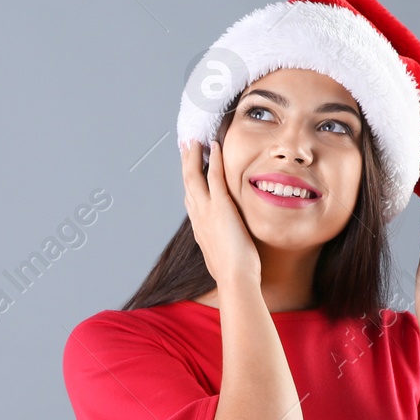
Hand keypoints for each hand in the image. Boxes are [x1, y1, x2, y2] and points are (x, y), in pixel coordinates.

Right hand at [181, 138, 260, 286]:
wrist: (234, 278)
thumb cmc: (233, 273)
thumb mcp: (221, 257)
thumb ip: (221, 245)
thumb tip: (225, 246)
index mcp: (198, 227)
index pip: (190, 198)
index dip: (189, 181)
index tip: (189, 170)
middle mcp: (198, 216)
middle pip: (186, 183)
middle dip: (185, 163)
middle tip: (185, 146)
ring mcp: (206, 210)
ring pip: (194, 175)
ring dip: (193, 155)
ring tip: (194, 140)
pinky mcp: (220, 206)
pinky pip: (214, 176)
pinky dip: (213, 159)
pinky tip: (214, 146)